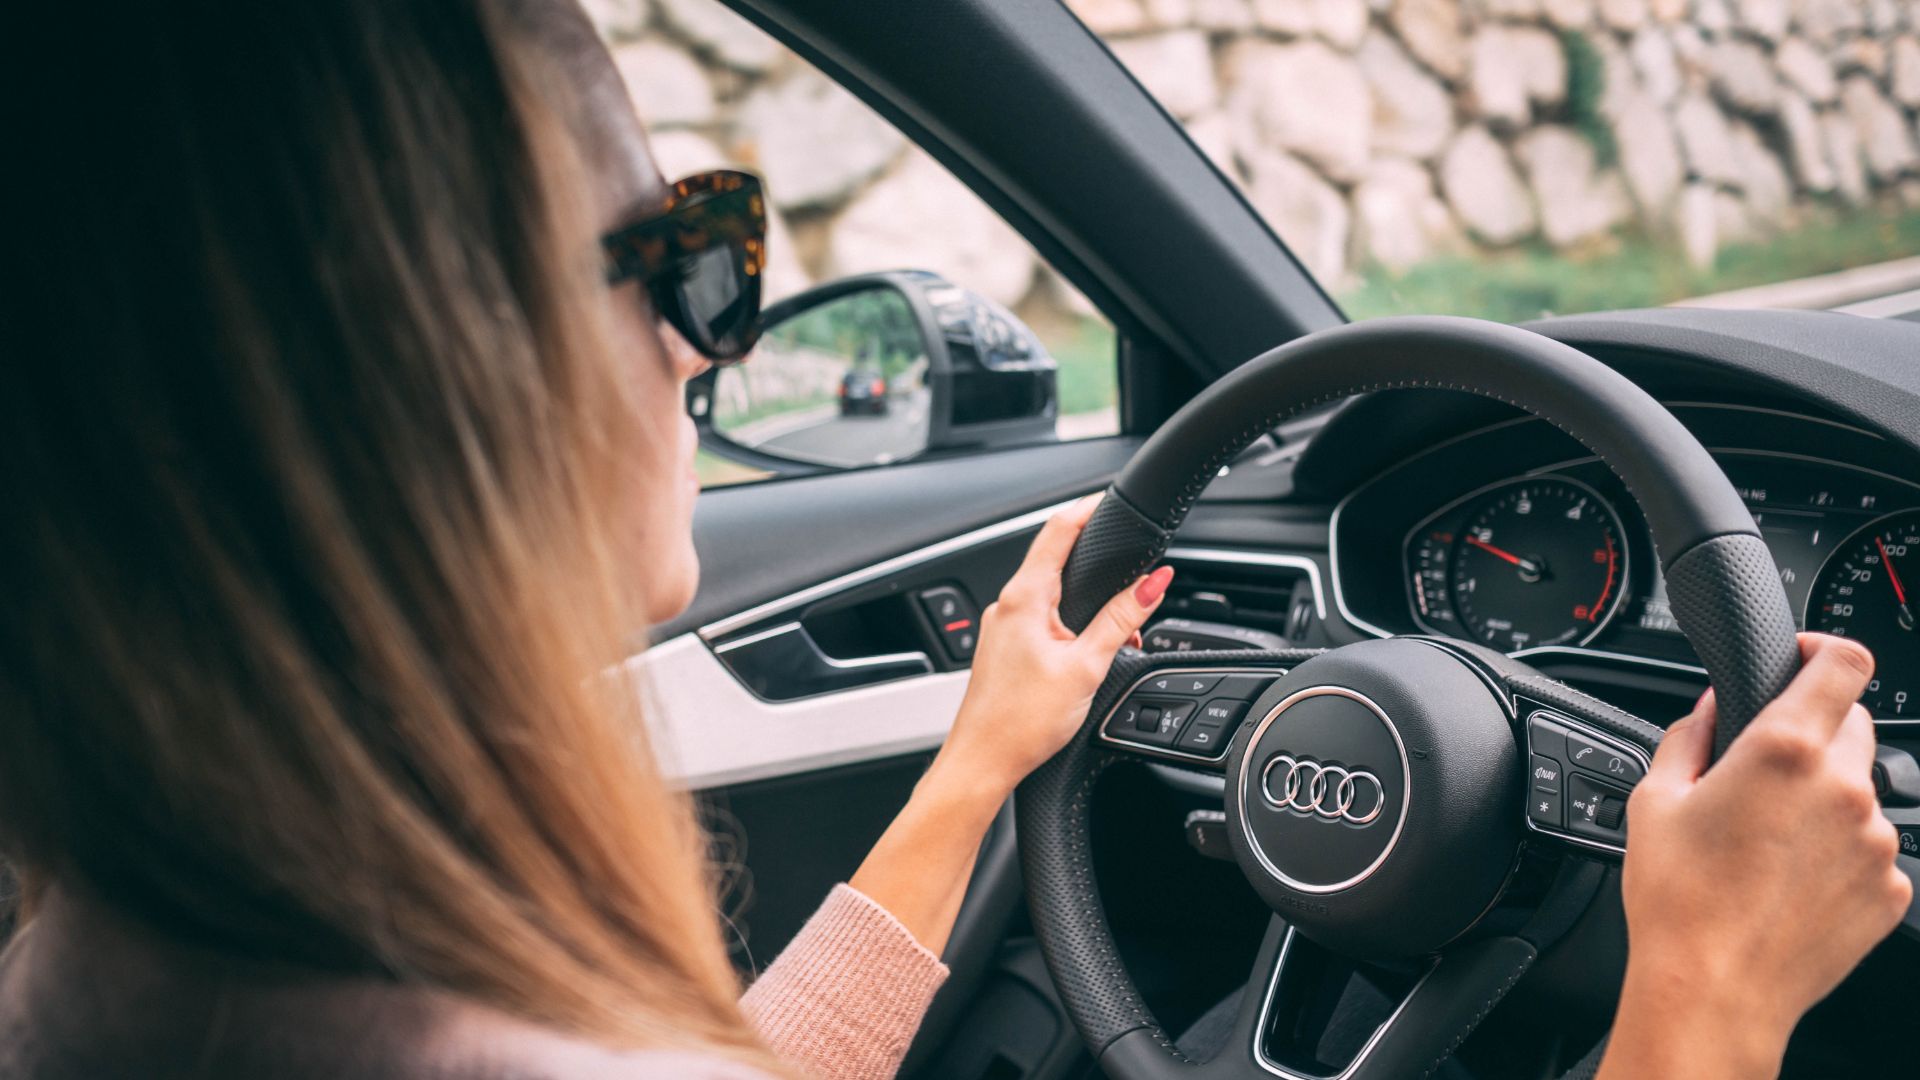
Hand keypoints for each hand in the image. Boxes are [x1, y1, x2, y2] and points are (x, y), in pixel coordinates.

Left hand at [935, 494, 1171, 797]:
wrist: (982, 763)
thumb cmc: (1021, 722)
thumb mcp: (1086, 665)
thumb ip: (1122, 619)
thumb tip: (1154, 582)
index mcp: (1024, 598)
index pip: (1057, 530)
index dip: (1087, 509)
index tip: (1110, 500)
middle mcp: (1006, 606)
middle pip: (1054, 559)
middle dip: (1095, 562)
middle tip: (1130, 565)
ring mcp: (1001, 627)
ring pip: (1049, 594)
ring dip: (1085, 602)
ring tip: (1119, 630)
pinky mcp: (1003, 649)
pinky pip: (1039, 620)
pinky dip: (1069, 624)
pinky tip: (1087, 651)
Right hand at [1600, 634, 1910, 1078]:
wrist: (1714, 991)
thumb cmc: (1678, 900)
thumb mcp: (1654, 798)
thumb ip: (1691, 735)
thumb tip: (1714, 707)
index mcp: (1784, 751)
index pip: (1844, 662)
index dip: (1825, 648)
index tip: (1803, 658)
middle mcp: (1843, 789)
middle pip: (1853, 722)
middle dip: (1813, 728)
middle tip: (1764, 767)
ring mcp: (1875, 842)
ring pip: (1860, 788)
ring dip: (1824, 794)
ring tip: (1768, 839)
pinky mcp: (1891, 889)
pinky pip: (1870, 847)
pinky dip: (1838, 849)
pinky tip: (1789, 877)